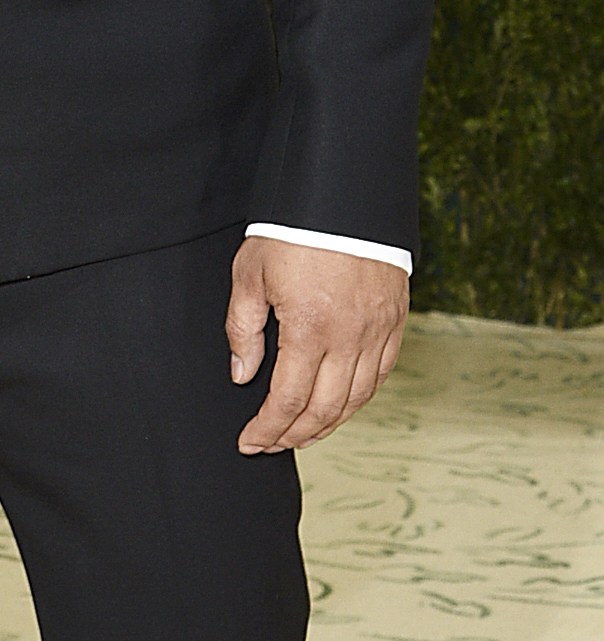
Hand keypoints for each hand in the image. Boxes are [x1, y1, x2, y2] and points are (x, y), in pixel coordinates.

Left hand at [226, 237, 407, 454]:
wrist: (344, 194)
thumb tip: (242, 373)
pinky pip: (382, 374)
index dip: (267, 428)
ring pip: (357, 398)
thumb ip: (243, 329)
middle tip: (272, 445)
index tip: (249, 441)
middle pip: (325, 409)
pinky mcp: (397, 320)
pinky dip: (359, 398)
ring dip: (328, 423)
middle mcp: (350, 336)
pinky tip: (340, 405)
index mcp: (309, 328)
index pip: (287, 399)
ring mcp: (378, 330)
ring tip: (302, 433)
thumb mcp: (250, 275)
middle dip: (294, 435)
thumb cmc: (291, 231)